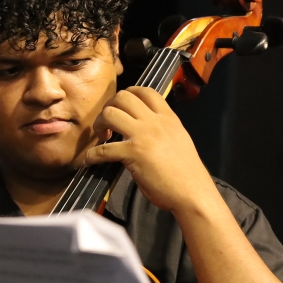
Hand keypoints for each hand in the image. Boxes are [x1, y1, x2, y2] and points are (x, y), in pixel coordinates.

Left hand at [85, 86, 213, 211]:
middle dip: (109, 107)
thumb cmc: (187, 171)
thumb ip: (162, 129)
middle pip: (123, 97)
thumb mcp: (178, 139)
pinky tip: (90, 160)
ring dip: (99, 124)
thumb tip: (144, 129)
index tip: (120, 106)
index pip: (145, 91)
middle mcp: (155, 121)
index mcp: (168, 117)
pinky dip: (92, 155)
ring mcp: (144, 135)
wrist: (192, 191)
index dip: (127, 94)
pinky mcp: (133, 153)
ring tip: (102, 138)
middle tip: (108, 124)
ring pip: (110, 114)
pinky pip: (104, 149)